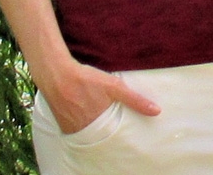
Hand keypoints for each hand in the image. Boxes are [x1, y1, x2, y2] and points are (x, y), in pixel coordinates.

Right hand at [33, 59, 161, 134]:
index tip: (123, 134)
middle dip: (106, 134)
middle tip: (111, 128)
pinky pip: (75, 130)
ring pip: (86, 134)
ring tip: (97, 122)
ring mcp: (71, 128)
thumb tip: (156, 111)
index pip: (113, 137)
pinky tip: (83, 118)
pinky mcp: (62, 124)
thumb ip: (135, 100)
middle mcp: (84, 130)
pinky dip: (80, 127)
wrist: (56, 74)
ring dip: (92, 130)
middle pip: (99, 137)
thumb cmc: (85, 79)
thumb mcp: (114, 87)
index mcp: (99, 125)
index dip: (118, 136)